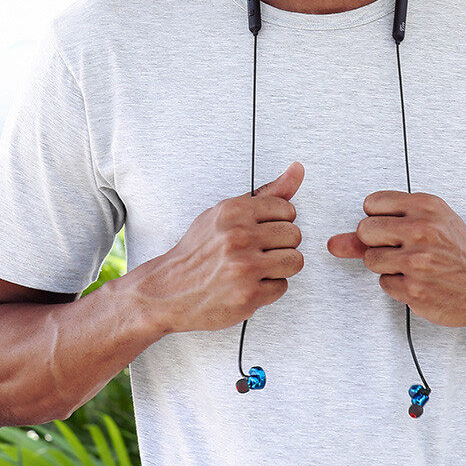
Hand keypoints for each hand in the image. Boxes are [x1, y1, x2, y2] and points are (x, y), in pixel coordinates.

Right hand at [145, 161, 304, 333]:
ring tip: (258, 267)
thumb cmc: (198, 250)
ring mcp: (244, 267)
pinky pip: (282, 286)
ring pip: (294, 261)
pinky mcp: (248, 295)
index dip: (278, 222)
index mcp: (233, 212)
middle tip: (258, 251)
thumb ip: (266, 193)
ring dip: (279, 267)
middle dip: (280, 245)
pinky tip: (249, 284)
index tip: (262, 230)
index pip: (287, 209)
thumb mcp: (225, 213)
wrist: (167, 290)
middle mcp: (239, 236)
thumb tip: (297, 170)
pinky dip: (269, 288)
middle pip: (294, 235)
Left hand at [326, 190, 465, 327]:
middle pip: (364, 230)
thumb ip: (379, 226)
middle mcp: (421, 230)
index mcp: (426, 206)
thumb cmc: (456, 250)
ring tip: (413, 264)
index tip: (396, 226)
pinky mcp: (414, 289)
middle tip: (401, 247)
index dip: (379, 218)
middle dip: (376, 241)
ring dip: (386, 265)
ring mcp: (417, 261)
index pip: (371, 203)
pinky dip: (398, 285)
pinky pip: (384, 284)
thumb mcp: (428, 223)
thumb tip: (334, 242)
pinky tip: (419, 281)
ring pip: (370, 260)